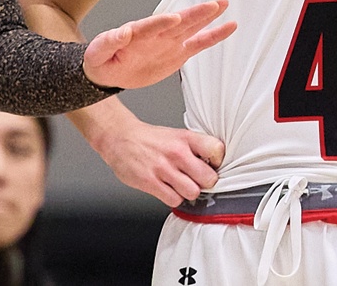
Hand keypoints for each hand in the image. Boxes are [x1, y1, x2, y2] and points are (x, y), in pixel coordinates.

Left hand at [83, 0, 234, 89]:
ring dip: (206, 17)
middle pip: (178, 22)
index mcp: (136, 33)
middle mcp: (156, 34)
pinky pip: (198, 44)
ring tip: (222, 4)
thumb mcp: (98, 52)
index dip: (161, 22)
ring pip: (191, 27)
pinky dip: (214, 36)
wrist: (109, 72)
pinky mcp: (177, 53)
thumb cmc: (101, 59)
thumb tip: (121, 32)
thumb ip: (108, 42)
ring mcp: (169, 42)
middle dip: (195, 13)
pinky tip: (228, 27)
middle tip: (212, 4)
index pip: (150, 26)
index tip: (175, 18)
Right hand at [92, 118, 224, 206]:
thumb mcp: (175, 135)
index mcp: (185, 138)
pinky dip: (173, 198)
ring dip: (188, 192)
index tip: (211, 165)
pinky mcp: (150, 182)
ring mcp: (163, 168)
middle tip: (197, 180)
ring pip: (193, 192)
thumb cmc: (149, 139)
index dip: (217, 162)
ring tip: (180, 185)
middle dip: (205, 183)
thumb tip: (214, 166)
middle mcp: (176, 152)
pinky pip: (174, 200)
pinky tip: (167, 189)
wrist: (119, 138)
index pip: (217, 150)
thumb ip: (195, 149)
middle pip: (209, 178)